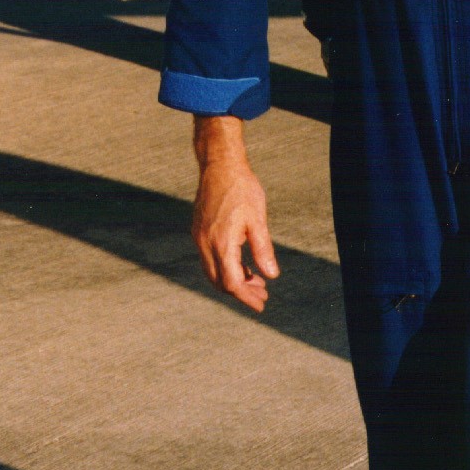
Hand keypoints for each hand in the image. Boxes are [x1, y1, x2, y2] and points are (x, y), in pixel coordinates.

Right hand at [191, 117, 278, 312]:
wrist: (219, 165)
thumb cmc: (242, 188)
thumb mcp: (257, 218)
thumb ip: (262, 249)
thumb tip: (271, 276)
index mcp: (221, 243)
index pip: (231, 283)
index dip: (246, 297)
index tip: (261, 305)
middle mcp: (205, 244)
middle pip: (219, 282)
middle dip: (240, 292)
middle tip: (262, 296)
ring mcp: (199, 237)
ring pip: (213, 272)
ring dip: (233, 281)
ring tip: (255, 282)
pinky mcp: (199, 231)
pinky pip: (210, 259)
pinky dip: (225, 267)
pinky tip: (242, 266)